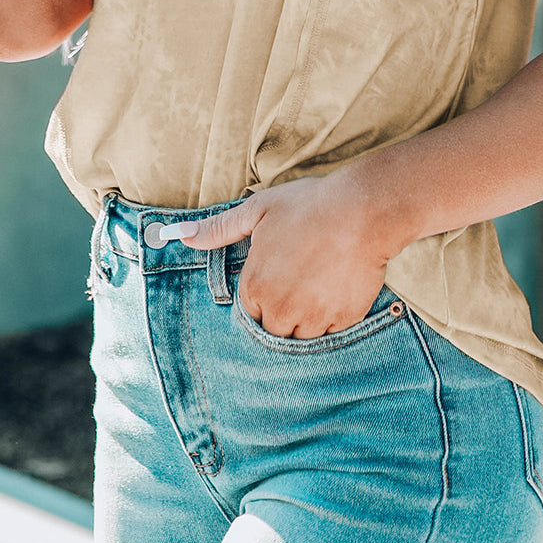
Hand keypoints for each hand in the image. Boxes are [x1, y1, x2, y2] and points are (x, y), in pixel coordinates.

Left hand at [166, 175, 392, 338]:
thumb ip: (218, 229)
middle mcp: (282, 311)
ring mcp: (314, 319)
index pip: (250, 313)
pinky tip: (337, 288)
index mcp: (256, 288)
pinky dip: (332, 317)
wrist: (362, 210)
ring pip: (303, 335)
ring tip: (319, 283)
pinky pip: (332, 332)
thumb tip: (181, 234)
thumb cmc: (308, 206)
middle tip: (301, 280)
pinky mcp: (344, 320)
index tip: (278, 277)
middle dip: (283, 311)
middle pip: (274, 330)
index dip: (263, 295)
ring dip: (307, 318)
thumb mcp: (257, 211)